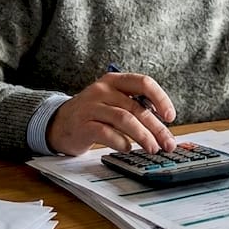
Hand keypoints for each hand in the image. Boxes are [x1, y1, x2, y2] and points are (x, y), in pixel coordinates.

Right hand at [47, 71, 177, 155]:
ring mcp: (91, 107)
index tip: (170, 117)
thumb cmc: (93, 113)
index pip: (143, 82)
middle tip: (167, 143)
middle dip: (156, 127)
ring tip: (152, 148)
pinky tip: (128, 148)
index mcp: (114, 81)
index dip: (161, 99)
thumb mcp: (113, 101)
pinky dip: (121, 142)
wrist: (59, 123)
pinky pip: (106, 133)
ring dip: (142, 136)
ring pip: (124, 119)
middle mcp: (103, 90)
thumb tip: (162, 125)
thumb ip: (135, 106)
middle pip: (136, 107)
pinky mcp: (83, 124)